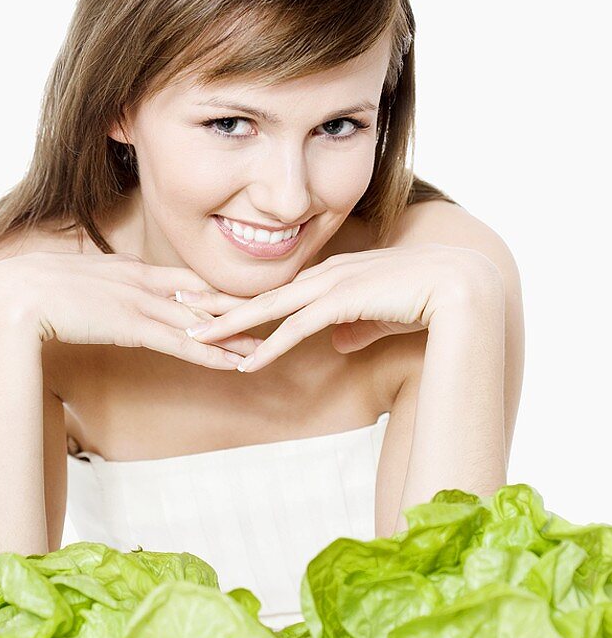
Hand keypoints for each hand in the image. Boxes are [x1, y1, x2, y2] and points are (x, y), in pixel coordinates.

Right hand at [0, 251, 262, 369]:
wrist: (13, 297)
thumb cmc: (30, 291)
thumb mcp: (69, 283)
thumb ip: (92, 289)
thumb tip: (99, 300)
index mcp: (126, 269)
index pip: (180, 279)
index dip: (211, 292)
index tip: (237, 299)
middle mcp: (141, 281)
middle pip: (201, 296)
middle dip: (238, 309)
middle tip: (271, 317)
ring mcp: (140, 303)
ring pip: (199, 321)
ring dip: (235, 336)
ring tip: (266, 346)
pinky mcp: (134, 328)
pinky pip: (183, 343)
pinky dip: (212, 353)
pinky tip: (235, 363)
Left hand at [178, 244, 503, 371]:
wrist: (463, 287)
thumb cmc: (427, 300)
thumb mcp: (381, 315)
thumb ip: (357, 326)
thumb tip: (337, 342)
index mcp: (332, 276)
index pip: (275, 290)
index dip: (238, 298)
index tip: (206, 304)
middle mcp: (326, 276)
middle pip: (259, 293)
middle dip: (215, 301)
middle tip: (175, 307)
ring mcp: (334, 286)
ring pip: (269, 308)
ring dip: (230, 325)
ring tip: (193, 336)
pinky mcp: (345, 302)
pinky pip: (298, 328)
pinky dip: (270, 345)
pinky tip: (245, 361)